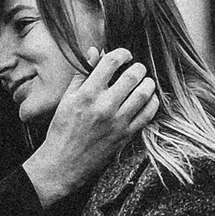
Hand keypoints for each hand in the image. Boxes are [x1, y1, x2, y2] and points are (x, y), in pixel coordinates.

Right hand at [25, 47, 160, 205]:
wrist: (63, 164)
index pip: (111, 62)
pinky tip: (148, 98)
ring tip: (144, 81)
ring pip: (144, 93)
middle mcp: (104, 106)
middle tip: (136, 68)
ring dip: (147, 82)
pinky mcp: (126, 135)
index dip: (122, 53)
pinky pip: (148, 114)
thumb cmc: (62, 129)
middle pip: (132, 75)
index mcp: (87, 94)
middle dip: (138, 67)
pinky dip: (152, 102)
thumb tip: (95, 52)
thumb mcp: (67, 99)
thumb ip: (82, 74)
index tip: (124, 55)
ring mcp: (118, 121)